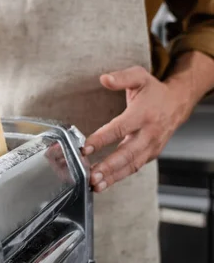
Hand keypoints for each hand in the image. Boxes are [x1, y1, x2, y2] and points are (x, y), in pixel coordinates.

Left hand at [82, 66, 191, 192]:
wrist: (178, 103)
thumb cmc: (154, 91)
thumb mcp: (139, 77)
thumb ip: (121, 77)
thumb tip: (104, 78)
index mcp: (143, 114)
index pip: (120, 128)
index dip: (102, 139)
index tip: (85, 147)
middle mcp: (149, 133)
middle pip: (127, 153)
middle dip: (108, 166)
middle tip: (91, 175)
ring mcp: (151, 146)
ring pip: (131, 165)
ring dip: (113, 177)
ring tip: (95, 185)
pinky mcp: (150, 155)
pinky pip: (133, 168)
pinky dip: (118, 177)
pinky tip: (103, 183)